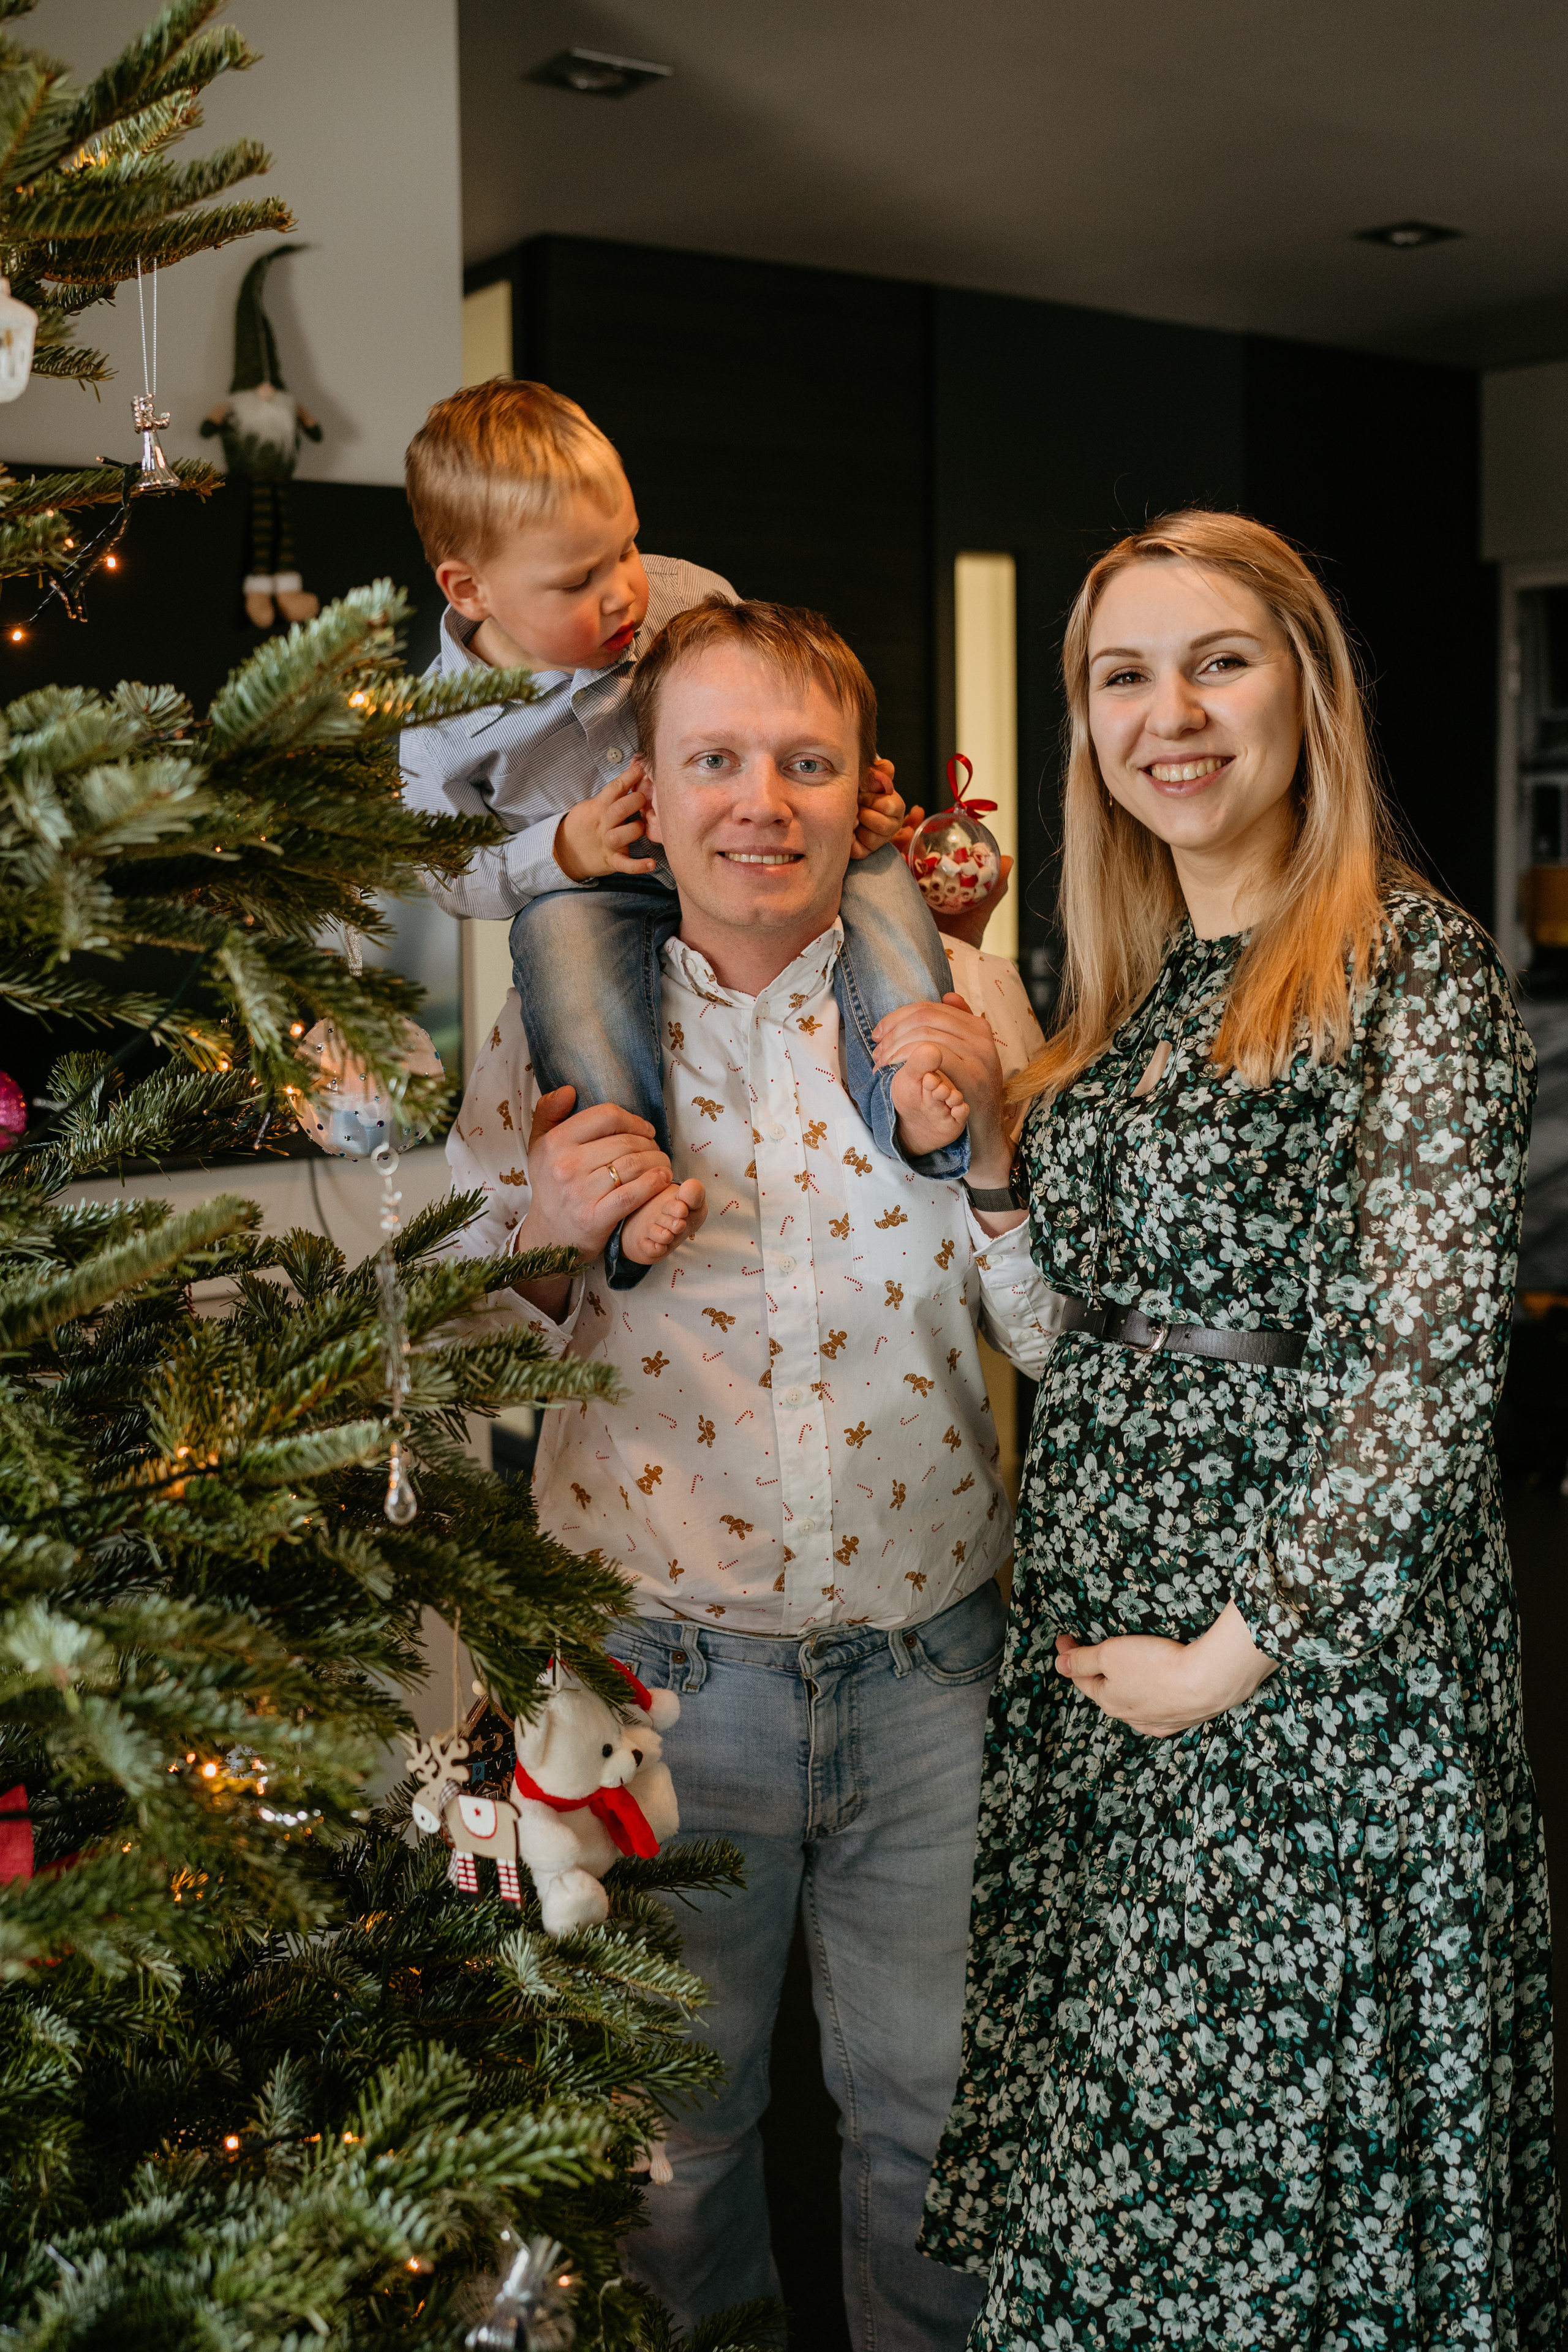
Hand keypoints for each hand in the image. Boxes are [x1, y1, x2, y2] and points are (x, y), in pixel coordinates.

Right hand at [510, 1088, 671, 1316]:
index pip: (606, 1116)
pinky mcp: (595, 1217)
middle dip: (650, 1144)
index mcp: (555, 1142)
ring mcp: (580, 1193)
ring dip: (658, 1162)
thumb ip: (548, 1112)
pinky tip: (662, 1180)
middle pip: (625, 1141)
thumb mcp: (540, 1146)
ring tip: (663, 1164)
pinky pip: (633, 1194)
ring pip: (634, 1165)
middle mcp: (566, 1165)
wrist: (549, 1236)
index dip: (633, 1120)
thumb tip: (570, 1090)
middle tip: (657, 1150)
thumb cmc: (552, 1185)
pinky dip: (654, 1184)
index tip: (645, 1130)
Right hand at [554, 759, 657, 880]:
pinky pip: (625, 864)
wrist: (567, 851)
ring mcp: (607, 843)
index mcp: (600, 806)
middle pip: (619, 809)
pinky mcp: (612, 861)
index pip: (615, 787)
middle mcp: (604, 824)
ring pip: (621, 835)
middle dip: (635, 801)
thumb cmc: (588, 824)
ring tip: (642, 827)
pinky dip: (638, 866)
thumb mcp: (594, 804)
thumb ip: (613, 792)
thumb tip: (635, 768)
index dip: (630, 776)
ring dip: (635, 830)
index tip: (643, 767)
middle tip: (645, 799)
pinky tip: (651, 864)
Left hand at [851, 755, 905, 858]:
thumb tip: (886, 768)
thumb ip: (880, 771)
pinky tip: (847, 829)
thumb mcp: (869, 776)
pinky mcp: (864, 851)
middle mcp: (892, 825)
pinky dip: (849, 839)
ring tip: (851, 817)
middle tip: (855, 806)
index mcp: (896, 806)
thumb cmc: (858, 789)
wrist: (841, 799)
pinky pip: (859, 850)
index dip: (872, 800)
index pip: (890, 807)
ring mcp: (878, 840)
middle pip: (884, 826)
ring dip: (858, 825)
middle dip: (864, 813)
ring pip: (872, 839)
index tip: (861, 794)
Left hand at [871, 992, 1015, 1199]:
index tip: (879, 1034)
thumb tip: (947, 995)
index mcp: (977, 1025)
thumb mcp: (969, 1056)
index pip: (929, 1007)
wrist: (985, 1132)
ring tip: (882, 1064)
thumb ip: (959, 1026)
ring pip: (925, 1035)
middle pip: (924, 1018)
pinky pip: (933, 1055)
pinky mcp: (972, 1075)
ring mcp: (979, 1054)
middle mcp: (981, 1035)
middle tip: (877, 1052)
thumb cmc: (970, 1092)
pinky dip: (908, 1060)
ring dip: (896, 1048)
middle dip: (893, 1032)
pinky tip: (895, 1072)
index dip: (897, 1017)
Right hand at [891, 803, 1012, 944]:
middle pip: (900, 849)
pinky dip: (878, 864)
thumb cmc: (962, 944)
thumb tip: (1007, 859)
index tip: (919, 813)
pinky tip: (886, 852)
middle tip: (910, 819)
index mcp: (930, 882)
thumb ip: (993, 888)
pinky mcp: (884, 906)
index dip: (918, 829)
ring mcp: (896, 895)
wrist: (947, 972)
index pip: (920, 848)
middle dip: (900, 828)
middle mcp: (910, 887)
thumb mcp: (979, 913)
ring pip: (887, 861)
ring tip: (903, 832)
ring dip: (890, 841)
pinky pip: (877, 882)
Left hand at [1054, 1600, 1276, 1736]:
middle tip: (1088, 1651)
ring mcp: (1159, 1720)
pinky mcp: (1184, 1718)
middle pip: (1106, 1691)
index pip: (1081, 1676)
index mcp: (1109, 1700)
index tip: (1064, 1638)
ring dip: (1124, 1687)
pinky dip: (1152, 1699)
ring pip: (1133, 1702)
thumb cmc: (1157, 1665)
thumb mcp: (1110, 1654)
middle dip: (1095, 1673)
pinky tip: (1154, 1695)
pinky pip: (1160, 1710)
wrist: (1208, 1681)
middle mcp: (1131, 1716)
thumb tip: (1059, 1664)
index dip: (1069, 1655)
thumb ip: (1082, 1660)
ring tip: (1122, 1671)